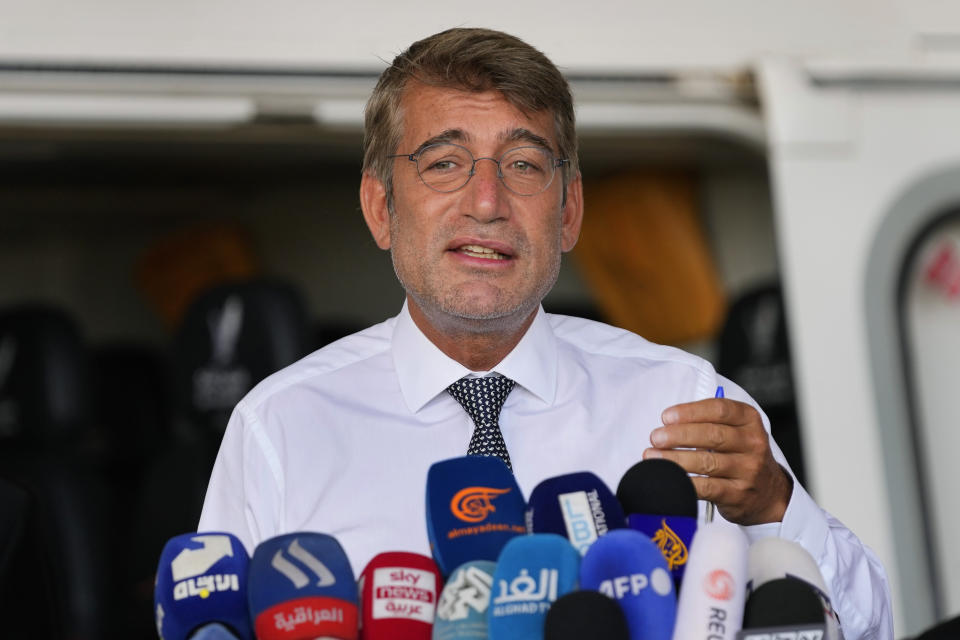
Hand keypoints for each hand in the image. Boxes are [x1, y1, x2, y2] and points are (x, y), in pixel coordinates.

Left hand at [642, 397, 792, 524]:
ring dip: (675, 458)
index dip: (690, 412)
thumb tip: (669, 423)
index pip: (719, 409)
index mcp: (749, 420)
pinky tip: (669, 477)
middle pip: (712, 435)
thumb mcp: (734, 430)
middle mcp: (753, 443)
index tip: (666, 417)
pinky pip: (707, 487)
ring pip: (706, 462)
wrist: (768, 492)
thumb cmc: (739, 454)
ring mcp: (748, 470)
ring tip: (653, 456)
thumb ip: (707, 421)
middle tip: (656, 437)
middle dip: (678, 435)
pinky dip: (684, 481)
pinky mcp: (738, 494)